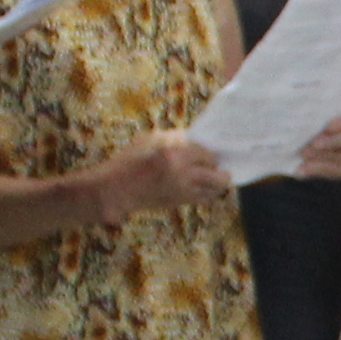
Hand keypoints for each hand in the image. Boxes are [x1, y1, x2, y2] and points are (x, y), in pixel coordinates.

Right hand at [103, 133, 232, 219]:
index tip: (211, 155)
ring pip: (214, 190)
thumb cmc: (130, 160)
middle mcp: (182, 172)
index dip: (210, 154)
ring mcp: (182, 189)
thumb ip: (174, 138)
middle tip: (221, 169)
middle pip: (217, 175)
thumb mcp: (150, 140)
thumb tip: (195, 139)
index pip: (205, 153)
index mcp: (174, 152)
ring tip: (217, 179)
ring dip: (219, 184)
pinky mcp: (179, 201)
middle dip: (222, 172)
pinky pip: (204, 199)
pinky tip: (207, 189)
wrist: (118, 188)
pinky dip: (209, 194)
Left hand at [295, 104, 340, 178]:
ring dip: (321, 156)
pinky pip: (337, 171)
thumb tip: (306, 120)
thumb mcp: (327, 113)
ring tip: (303, 154)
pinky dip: (318, 170)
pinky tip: (302, 170)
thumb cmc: (325, 118)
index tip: (327, 126)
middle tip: (313, 143)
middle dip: (332, 142)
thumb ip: (321, 116)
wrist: (331, 134)